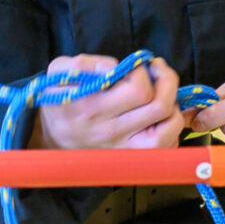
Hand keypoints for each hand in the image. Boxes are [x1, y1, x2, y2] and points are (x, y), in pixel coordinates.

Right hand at [30, 54, 183, 149]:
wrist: (51, 137)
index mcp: (92, 108)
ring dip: (173, 104)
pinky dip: (171, 126)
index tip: (134, 66)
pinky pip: (168, 145)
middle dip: (166, 80)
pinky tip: (158, 114)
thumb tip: (114, 65)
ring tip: (161, 93)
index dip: (142, 70)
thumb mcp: (59, 71)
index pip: (138, 90)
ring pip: (170, 128)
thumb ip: (84, 64)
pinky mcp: (134, 159)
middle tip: (156, 70)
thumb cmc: (60, 99)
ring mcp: (125, 150)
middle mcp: (111, 132)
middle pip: (160, 107)